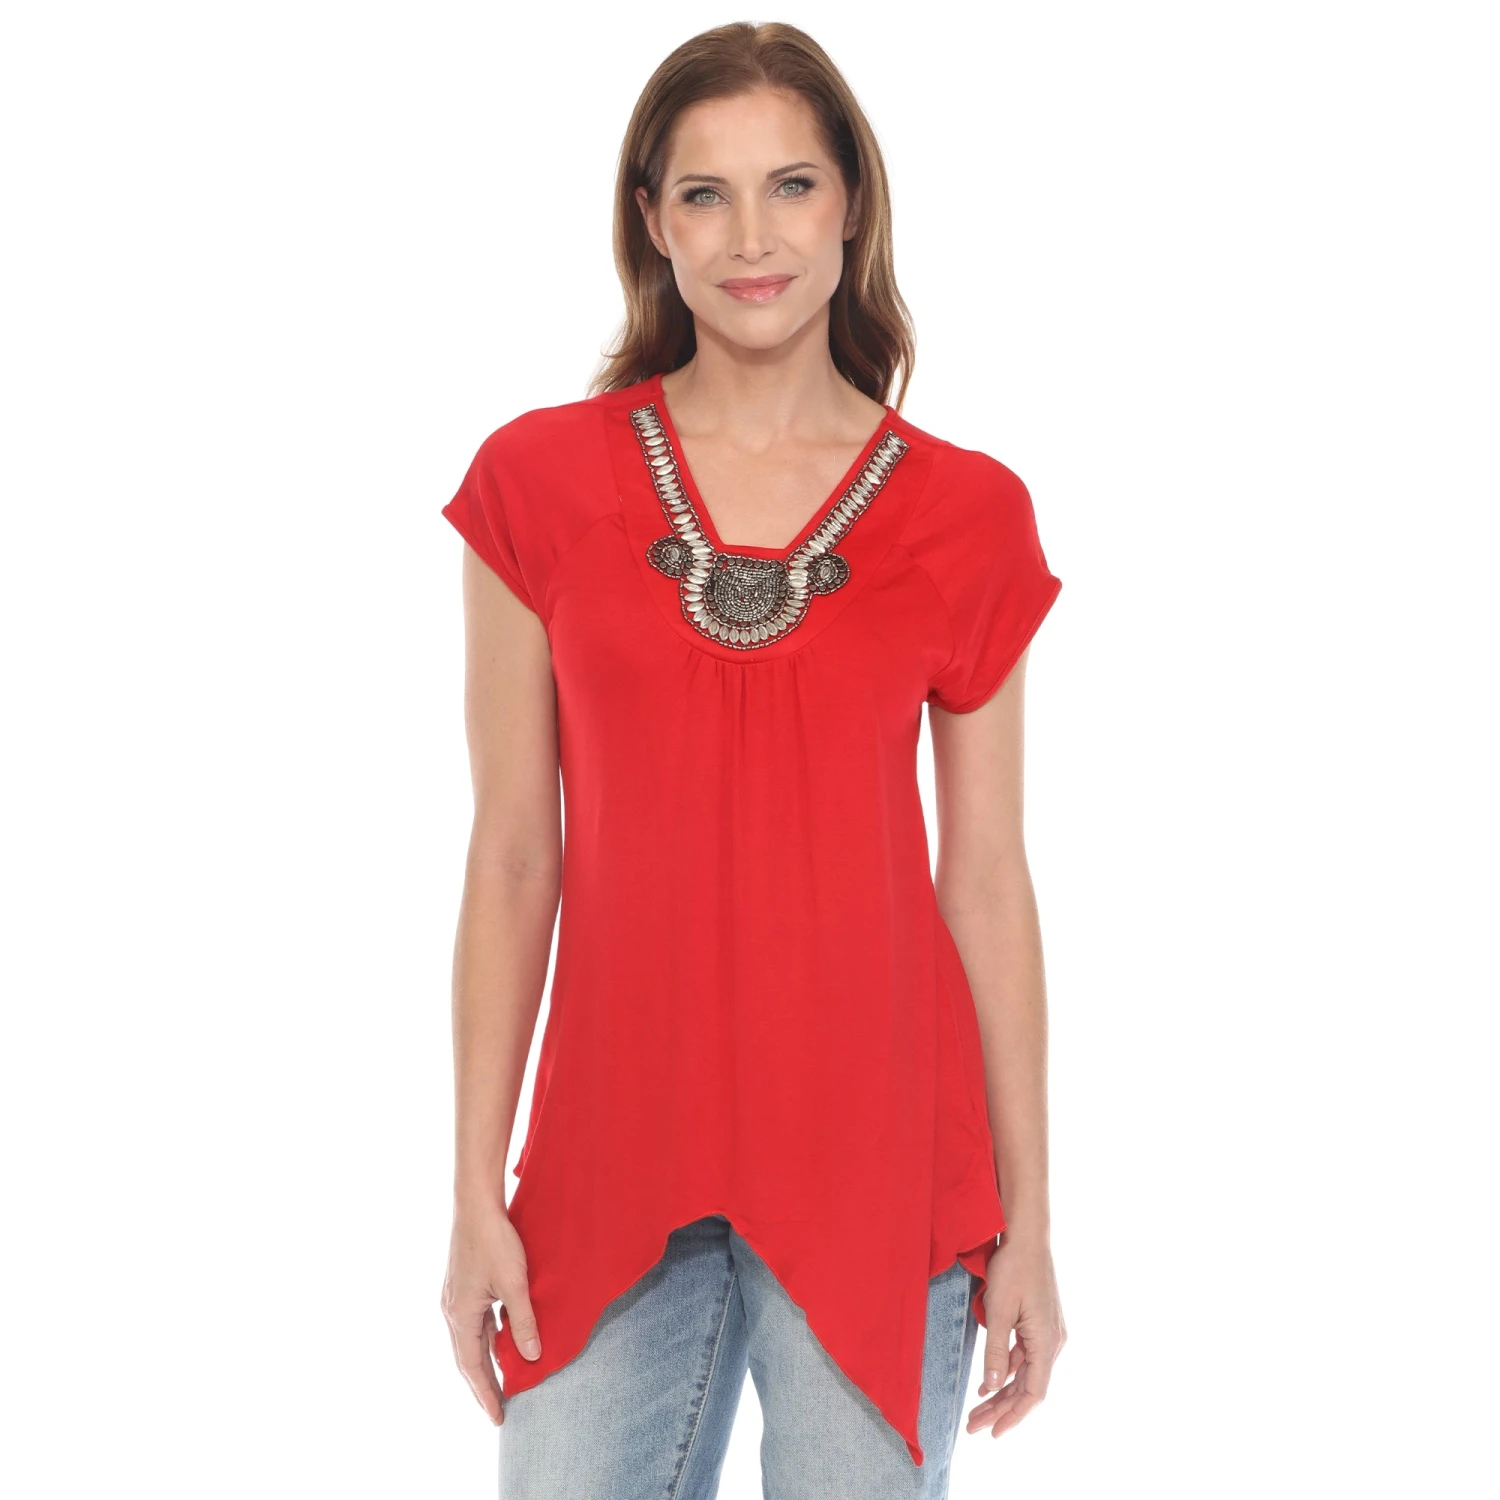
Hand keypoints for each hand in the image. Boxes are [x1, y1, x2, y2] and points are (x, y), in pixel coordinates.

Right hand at [440, 1194, 540, 1425]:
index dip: (486, 1394)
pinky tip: (502, 1337)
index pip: (472, 1367)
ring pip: (470, 1339)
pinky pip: (474, 1321)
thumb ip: (523, 1321)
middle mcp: (452, 1310)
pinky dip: (487, 1337)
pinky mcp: (463, 1284)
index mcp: (460, 1316)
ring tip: (502, 1380)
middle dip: (483, 1384)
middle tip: (499, 1409)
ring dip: (485, 1360)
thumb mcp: (515, 1284)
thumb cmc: (494, 1241)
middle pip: (467, 1357)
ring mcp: (455, 1297)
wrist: (476, 1204)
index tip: (498, 1418)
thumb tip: (531, 1356)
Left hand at [966, 1232, 1066, 1439]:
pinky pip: (1024, 1356)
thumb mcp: (998, 1311)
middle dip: (1001, 1409)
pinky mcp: (1039, 1323)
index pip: (1033, 1393)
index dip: (1013, 1416)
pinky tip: (987, 1383)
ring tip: (977, 1410)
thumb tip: (990, 1388)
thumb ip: (995, 1351)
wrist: (1026, 1235)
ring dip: (1002, 1392)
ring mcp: (1047, 1332)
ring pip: (1025, 1373)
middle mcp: (1052, 1342)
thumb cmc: (1013, 1269)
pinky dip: (1005, 1371)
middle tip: (973, 1426)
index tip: (993, 1433)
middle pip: (1027, 1386)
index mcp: (1047, 1342)